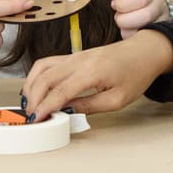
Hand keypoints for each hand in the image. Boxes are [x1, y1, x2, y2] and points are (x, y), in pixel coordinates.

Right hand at [22, 30, 172, 120]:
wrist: (143, 52)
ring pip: (42, 67)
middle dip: (33, 98)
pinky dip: (37, 75)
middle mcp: (78, 60)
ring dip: (31, 85)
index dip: (45, 106)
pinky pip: (48, 62)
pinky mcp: (73, 55)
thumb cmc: (135, 74)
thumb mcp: (117, 100)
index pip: (60, 91)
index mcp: (92, 71)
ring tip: (29, 103)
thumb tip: (67, 111)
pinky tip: (36, 87)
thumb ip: (90, 106)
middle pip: (45, 78)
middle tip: (31, 116)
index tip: (36, 119)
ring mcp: (74, 55)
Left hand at [108, 0, 171, 39]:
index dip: (123, 5)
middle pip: (144, 18)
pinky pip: (144, 42)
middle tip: (119, 14)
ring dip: (128, 29)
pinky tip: (132, 29)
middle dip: (124, 19)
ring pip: (143, 32)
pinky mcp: (160, 34)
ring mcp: (162, 20)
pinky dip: (133, 37)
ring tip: (126, 20)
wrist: (148, 2)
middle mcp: (159, 4)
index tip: (115, 4)